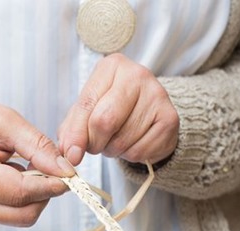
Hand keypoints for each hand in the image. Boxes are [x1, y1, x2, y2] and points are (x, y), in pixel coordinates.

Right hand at [0, 96, 74, 226]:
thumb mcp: (7, 122)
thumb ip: (39, 147)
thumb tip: (66, 171)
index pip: (21, 193)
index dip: (51, 186)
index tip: (69, 175)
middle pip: (23, 215)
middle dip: (44, 195)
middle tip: (47, 170)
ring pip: (17, 219)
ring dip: (31, 198)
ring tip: (23, 170)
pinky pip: (6, 218)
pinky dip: (16, 202)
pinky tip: (7, 180)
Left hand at [58, 53, 178, 165]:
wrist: (149, 114)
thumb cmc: (113, 108)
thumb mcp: (87, 111)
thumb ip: (73, 129)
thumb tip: (69, 151)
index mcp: (112, 66)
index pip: (87, 104)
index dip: (76, 133)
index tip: (71, 153)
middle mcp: (138, 74)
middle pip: (104, 121)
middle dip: (94, 142)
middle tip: (95, 145)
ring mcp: (157, 95)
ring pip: (121, 140)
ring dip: (112, 150)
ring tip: (116, 140)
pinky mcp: (170, 119)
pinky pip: (139, 150)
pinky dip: (130, 155)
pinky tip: (133, 143)